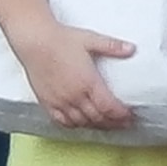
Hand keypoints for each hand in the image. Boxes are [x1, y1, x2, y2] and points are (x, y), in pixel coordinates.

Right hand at [24, 23, 140, 133]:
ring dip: (97, 126)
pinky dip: (75, 125)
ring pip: (82, 123)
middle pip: (98, 118)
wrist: (34, 40)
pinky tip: (82, 123)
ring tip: (107, 125)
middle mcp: (75, 96)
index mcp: (88, 82)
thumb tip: (132, 49)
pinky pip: (63, 122)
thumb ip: (112, 46)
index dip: (122, 115)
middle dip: (114, 123)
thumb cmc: (61, 39)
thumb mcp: (90, 39)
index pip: (109, 107)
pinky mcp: (47, 102)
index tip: (130, 116)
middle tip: (124, 124)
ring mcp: (60, 101)